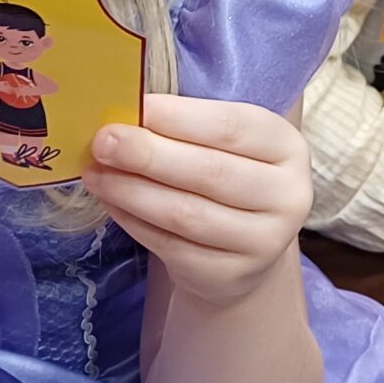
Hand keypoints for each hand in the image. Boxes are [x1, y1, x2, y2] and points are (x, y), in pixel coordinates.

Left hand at [83, 94, 312, 308]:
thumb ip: (184, 128)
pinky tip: (111, 203)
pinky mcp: (231, 276)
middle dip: (148, 154)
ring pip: (186, 214)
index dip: (179, 117)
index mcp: (287, 148)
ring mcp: (264, 242)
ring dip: (132, 191)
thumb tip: (123, 115)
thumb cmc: (226, 177)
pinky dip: (134, 222)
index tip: (135, 105)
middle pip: (208, 171)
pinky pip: (172, 246)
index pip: (231, 127)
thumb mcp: (222, 145)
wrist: (243, 248)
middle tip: (102, 141)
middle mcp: (287, 195)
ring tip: (96, 173)